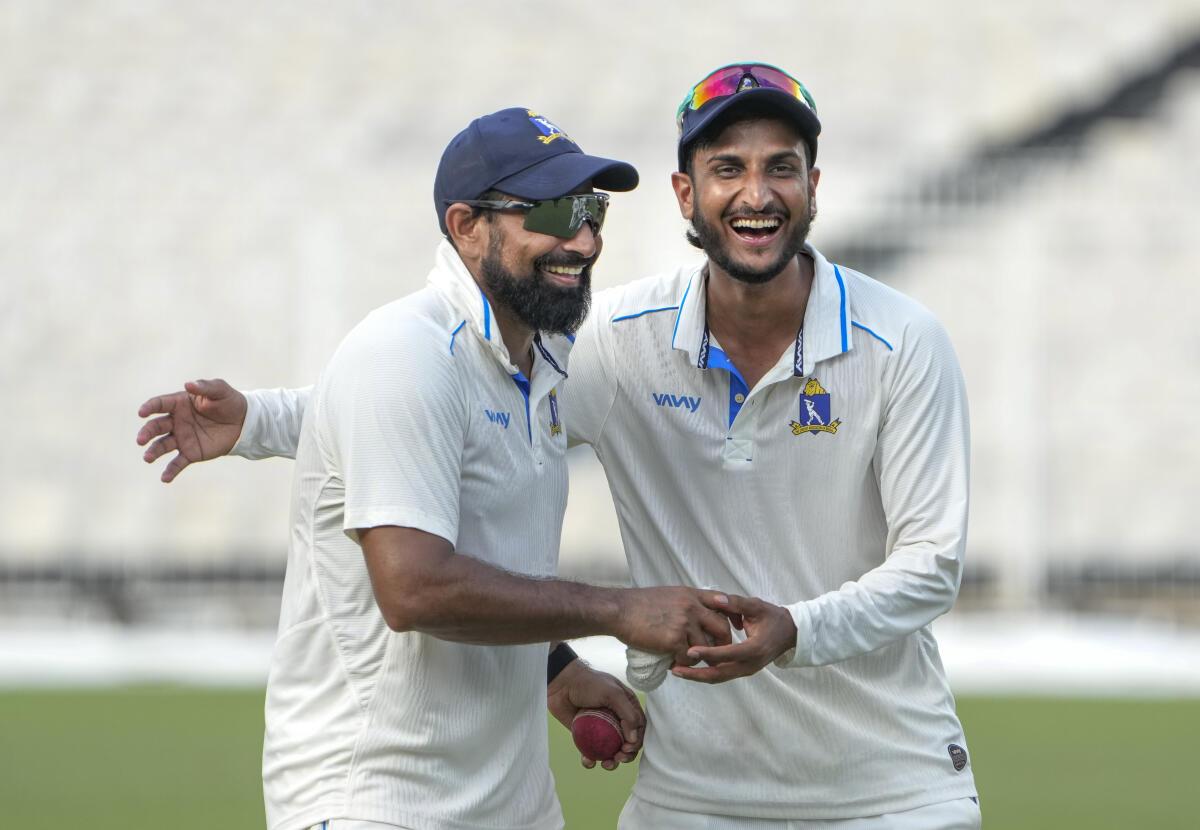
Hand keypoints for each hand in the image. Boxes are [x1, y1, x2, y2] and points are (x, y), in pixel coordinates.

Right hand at [136, 379, 246, 482]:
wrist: (244, 422)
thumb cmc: (229, 402)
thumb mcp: (220, 390)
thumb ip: (204, 387)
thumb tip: (188, 384)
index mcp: (179, 403)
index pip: (159, 404)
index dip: (149, 407)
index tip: (142, 412)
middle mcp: (176, 421)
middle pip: (156, 426)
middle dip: (146, 433)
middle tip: (140, 440)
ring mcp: (182, 438)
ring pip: (162, 445)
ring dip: (153, 452)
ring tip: (147, 458)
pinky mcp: (191, 453)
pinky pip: (178, 463)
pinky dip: (170, 471)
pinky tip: (165, 479)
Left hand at [547, 658, 644, 770]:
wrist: (561, 684)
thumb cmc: (588, 683)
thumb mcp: (612, 693)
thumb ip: (627, 714)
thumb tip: (634, 739)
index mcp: (627, 707)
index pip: (639, 728)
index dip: (637, 741)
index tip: (627, 747)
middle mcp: (616, 719)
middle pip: (628, 743)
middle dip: (626, 754)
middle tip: (618, 757)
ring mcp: (602, 729)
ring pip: (611, 751)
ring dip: (612, 762)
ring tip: (606, 764)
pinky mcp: (586, 736)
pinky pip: (592, 752)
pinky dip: (591, 760)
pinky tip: (588, 762)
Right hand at [613, 587, 735, 665]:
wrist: (618, 610)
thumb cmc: (638, 604)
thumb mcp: (668, 594)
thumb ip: (686, 603)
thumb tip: (697, 616)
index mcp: (691, 594)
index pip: (722, 601)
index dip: (731, 614)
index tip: (736, 625)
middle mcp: (692, 607)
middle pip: (721, 627)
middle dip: (722, 643)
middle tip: (715, 654)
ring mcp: (684, 623)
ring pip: (706, 647)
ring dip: (699, 657)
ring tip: (687, 661)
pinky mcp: (674, 639)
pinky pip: (689, 657)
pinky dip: (682, 664)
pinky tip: (672, 663)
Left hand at [670, 594, 795, 683]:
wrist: (790, 634)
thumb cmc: (772, 617)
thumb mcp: (757, 606)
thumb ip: (737, 603)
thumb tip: (719, 599)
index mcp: (755, 648)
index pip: (729, 653)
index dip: (709, 653)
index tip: (690, 651)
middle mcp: (750, 664)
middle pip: (720, 674)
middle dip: (697, 674)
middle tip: (675, 670)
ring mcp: (746, 670)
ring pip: (719, 677)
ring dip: (698, 676)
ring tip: (677, 671)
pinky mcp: (742, 670)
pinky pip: (722, 675)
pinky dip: (705, 673)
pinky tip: (689, 669)